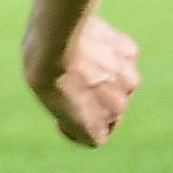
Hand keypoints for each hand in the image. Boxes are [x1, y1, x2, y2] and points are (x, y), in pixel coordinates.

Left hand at [24, 15, 140, 146]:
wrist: (55, 36)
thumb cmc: (41, 67)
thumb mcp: (47, 95)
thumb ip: (71, 104)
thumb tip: (81, 94)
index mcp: (93, 129)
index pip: (96, 136)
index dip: (79, 124)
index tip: (67, 112)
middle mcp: (116, 109)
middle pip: (110, 108)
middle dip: (95, 97)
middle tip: (73, 77)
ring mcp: (128, 82)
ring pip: (119, 81)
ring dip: (106, 74)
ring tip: (81, 56)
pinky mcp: (130, 54)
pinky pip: (122, 57)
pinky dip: (111, 51)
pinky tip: (91, 41)